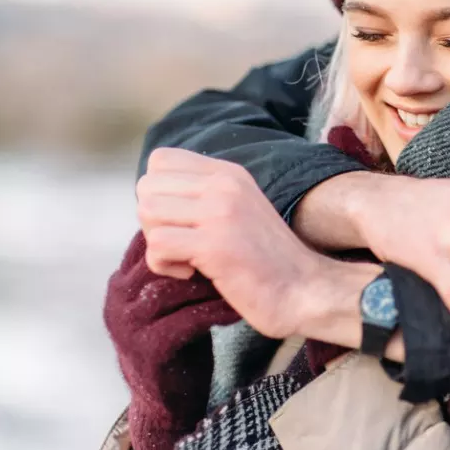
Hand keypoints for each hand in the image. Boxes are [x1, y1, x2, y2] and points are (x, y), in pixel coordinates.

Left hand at [136, 147, 333, 339]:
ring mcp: (221, 212)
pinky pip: (157, 245)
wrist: (302, 289)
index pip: (161, 160)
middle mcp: (224, 184)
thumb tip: (150, 199)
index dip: (158, 193)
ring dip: (157, 243)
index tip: (181, 220)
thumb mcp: (238, 209)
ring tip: (188, 258)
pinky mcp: (215, 244)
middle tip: (182, 243)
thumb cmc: (266, 259)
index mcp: (229, 173)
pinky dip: (164, 266)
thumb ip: (203, 196)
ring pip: (147, 211)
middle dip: (153, 220)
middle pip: (147, 185)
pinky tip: (192, 273)